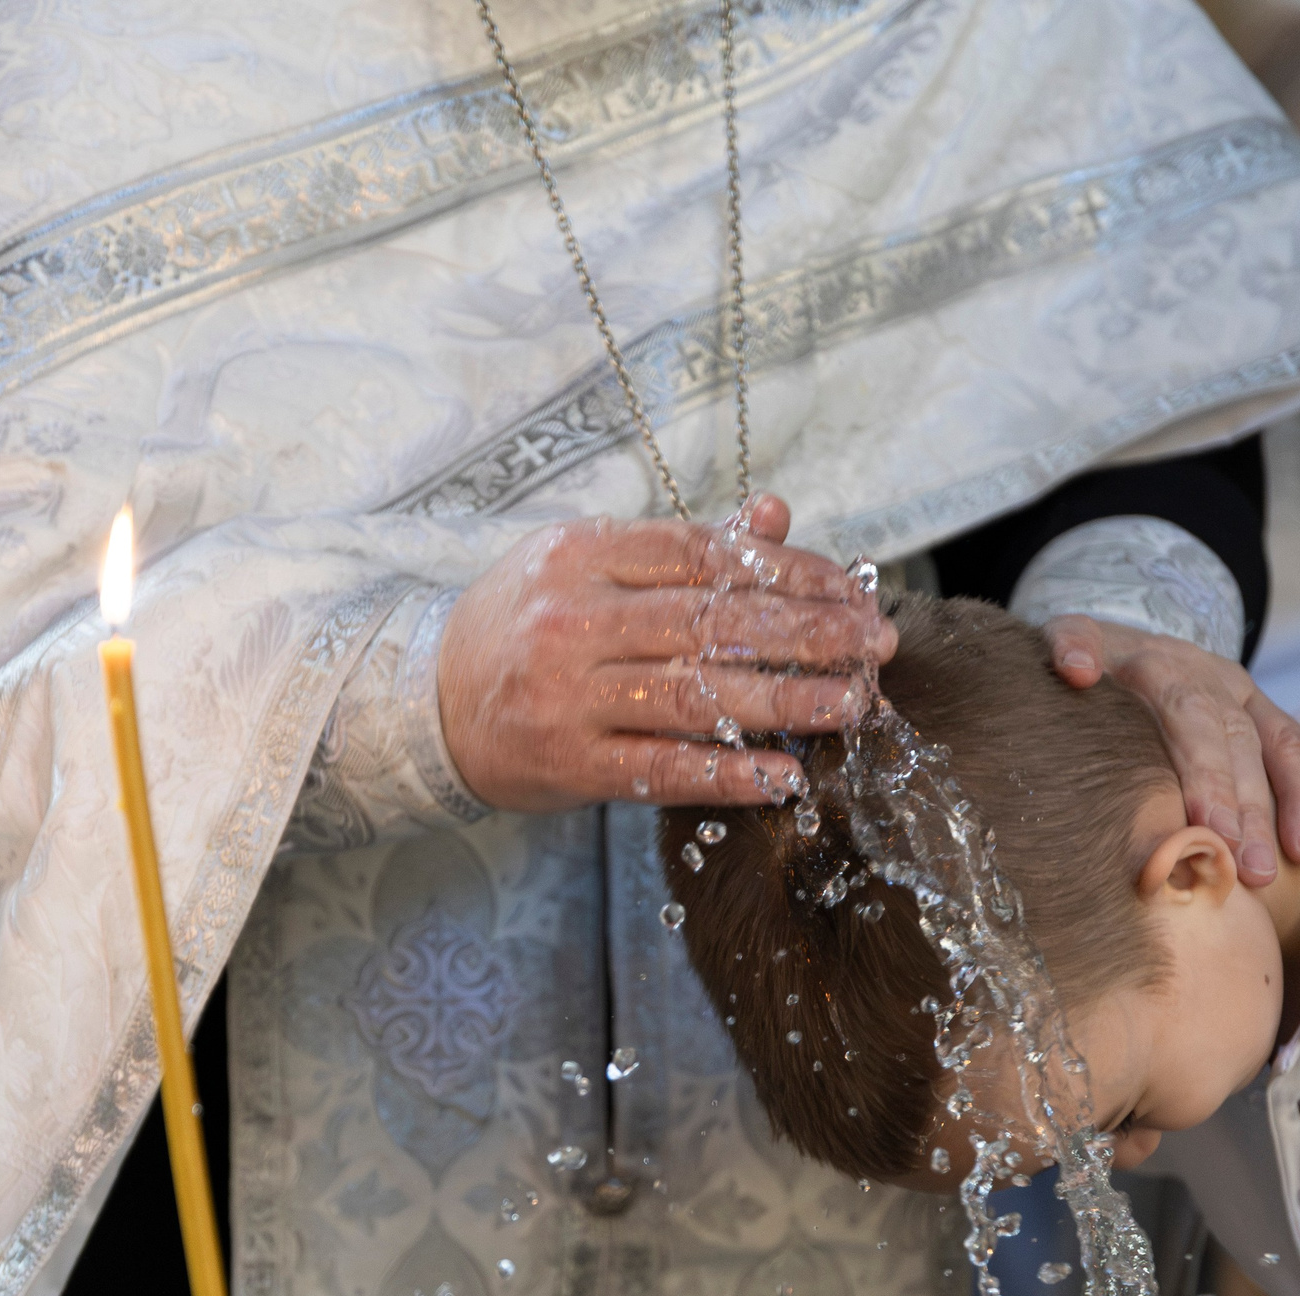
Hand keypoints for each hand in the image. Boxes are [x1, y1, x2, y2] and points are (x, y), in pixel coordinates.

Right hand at [437, 495, 895, 812]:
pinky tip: (784, 776)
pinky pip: (662, 768)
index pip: (705, 555)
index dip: (789, 572)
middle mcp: (574, 620)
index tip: (852, 589)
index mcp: (582, 554)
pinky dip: (727, 774)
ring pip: (697, 695)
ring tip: (853, 704)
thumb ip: (683, 548)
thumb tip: (776, 515)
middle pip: (713, 622)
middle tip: (876, 643)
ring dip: (786, 701)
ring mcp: (568, 696)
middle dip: (808, 632)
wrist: (423, 703)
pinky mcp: (568, 764)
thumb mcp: (587, 566)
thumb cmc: (520, 627)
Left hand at [1042, 614, 1299, 885]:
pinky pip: (1292, 750)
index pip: (1182, 712)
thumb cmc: (1074, 667)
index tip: (1202, 824)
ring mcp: (1232, 688)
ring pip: (1261, 748)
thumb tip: (1076, 671)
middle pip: (1225, 735)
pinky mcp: (1257, 706)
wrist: (1111, 640)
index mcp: (1149, 660)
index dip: (1200, 768)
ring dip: (1267, 813)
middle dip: (1233, 801)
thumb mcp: (1058, 646)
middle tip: (1235, 859)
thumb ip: (1065, 649)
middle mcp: (1198, 671)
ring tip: (1261, 872)